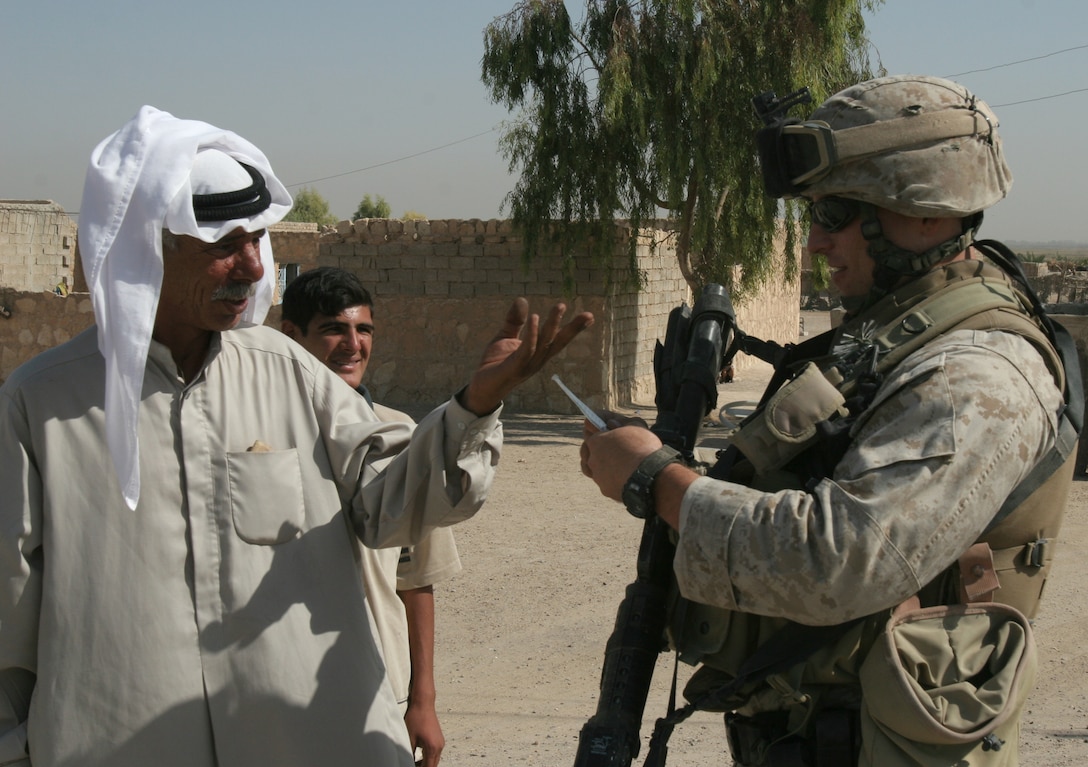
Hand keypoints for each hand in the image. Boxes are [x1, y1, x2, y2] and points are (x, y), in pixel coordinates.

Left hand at [404, 698, 443, 766]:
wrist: (424, 703)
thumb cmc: (416, 718)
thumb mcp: (410, 738)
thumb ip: (410, 753)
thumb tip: (407, 761)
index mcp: (432, 748)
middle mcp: (439, 746)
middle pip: (433, 765)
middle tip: (412, 765)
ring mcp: (440, 742)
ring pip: (434, 759)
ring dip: (426, 763)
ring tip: (413, 763)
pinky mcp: (439, 739)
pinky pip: (435, 753)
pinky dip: (428, 757)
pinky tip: (418, 756)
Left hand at [461, 298, 593, 415]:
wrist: (481, 387)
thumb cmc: (495, 364)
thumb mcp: (506, 336)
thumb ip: (515, 320)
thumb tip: (523, 299)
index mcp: (538, 353)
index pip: (559, 339)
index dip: (574, 328)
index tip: (589, 316)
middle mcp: (537, 360)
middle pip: (559, 343)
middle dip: (574, 329)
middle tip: (589, 314)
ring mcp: (527, 365)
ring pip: (544, 343)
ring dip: (552, 325)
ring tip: (560, 306)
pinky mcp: (514, 368)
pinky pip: (526, 350)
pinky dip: (531, 334)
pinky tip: (535, 318)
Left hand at [580, 424, 662, 501]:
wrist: (650, 477)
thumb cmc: (643, 448)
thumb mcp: (635, 426)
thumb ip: (620, 423)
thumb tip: (610, 423)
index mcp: (596, 441)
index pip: (591, 435)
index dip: (599, 434)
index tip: (606, 434)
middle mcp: (592, 460)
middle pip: (588, 453)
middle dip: (596, 450)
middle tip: (607, 449)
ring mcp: (598, 477)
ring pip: (596, 470)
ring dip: (602, 467)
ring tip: (614, 465)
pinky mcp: (606, 491)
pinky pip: (606, 483)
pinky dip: (612, 480)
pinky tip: (622, 477)